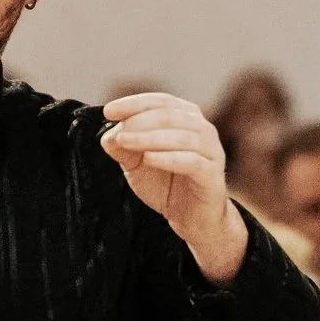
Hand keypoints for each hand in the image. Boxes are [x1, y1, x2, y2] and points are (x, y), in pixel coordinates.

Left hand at [101, 93, 248, 283]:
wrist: (192, 219)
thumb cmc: (166, 185)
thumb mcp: (136, 164)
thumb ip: (123, 147)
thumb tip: (107, 134)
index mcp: (186, 118)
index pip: (161, 101)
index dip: (134, 103)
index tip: (109, 111)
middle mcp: (202, 129)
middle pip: (171, 115)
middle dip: (140, 121)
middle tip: (118, 133)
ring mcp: (211, 151)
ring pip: (183, 137)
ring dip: (149, 137)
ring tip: (125, 143)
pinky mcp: (213, 175)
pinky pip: (192, 161)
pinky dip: (168, 158)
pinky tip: (148, 159)